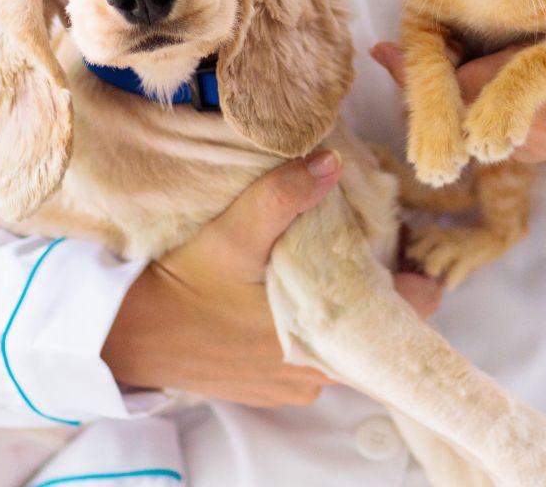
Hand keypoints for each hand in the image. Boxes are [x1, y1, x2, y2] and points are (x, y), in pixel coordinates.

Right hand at [101, 149, 441, 405]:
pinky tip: (289, 283)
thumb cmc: (185, 286)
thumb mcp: (233, 234)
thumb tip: (331, 162)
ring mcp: (296, 382)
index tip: (402, 232)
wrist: (130, 337)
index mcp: (329, 338)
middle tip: (361, 229)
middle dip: (377, 275)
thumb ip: (282, 196)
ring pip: (345, 333)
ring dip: (343, 295)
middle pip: (380, 319)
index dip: (415, 267)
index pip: (413, 308)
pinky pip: (313, 347)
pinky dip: (312, 315)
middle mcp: (322, 372)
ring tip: (326, 249)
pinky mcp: (272, 384)